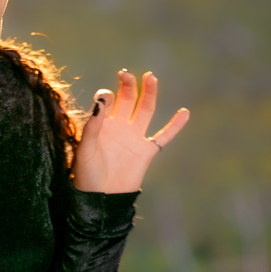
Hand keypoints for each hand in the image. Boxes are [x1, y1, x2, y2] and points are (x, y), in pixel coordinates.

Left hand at [71, 70, 188, 193]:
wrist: (101, 198)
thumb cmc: (87, 174)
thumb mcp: (85, 149)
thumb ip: (92, 126)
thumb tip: (101, 101)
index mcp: (102, 124)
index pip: (107, 101)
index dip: (106, 96)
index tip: (105, 98)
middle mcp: (119, 126)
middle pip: (127, 99)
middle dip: (128, 86)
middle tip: (126, 73)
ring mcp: (134, 137)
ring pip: (145, 110)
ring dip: (149, 94)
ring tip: (151, 77)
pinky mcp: (146, 151)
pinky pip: (164, 136)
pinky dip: (175, 125)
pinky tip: (185, 112)